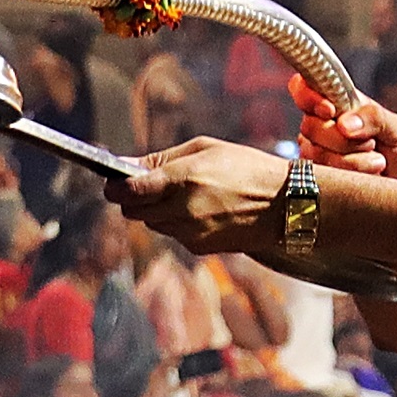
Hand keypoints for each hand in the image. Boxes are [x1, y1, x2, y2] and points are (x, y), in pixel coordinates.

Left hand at [120, 139, 288, 253]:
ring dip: (157, 211)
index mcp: (183, 179)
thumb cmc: (248, 169)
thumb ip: (163, 159)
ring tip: (184, 195)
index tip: (112, 181)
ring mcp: (190, 232)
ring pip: (152, 224)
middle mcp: (183, 209)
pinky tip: (200, 210)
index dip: (114, 185)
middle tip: (147, 185)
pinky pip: (173, 234)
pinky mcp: (198, 248)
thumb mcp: (205, 149)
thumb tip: (127, 165)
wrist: (284, 205)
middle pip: (133, 211)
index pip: (129, 189)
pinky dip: (177, 223)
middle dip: (134, 198)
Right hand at [292, 79, 396, 184]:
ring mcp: (313, 152)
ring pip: (317, 152)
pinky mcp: (313, 178)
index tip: (330, 110)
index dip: (309, 96)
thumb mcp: (396, 128)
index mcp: (336, 104)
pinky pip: (323, 174)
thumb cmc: (396, 155)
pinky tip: (366, 175)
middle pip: (310, 125)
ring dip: (353, 159)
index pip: (303, 88)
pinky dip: (352, 173)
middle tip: (370, 143)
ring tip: (374, 160)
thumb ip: (374, 117)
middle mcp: (319, 125)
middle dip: (343, 138)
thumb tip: (344, 123)